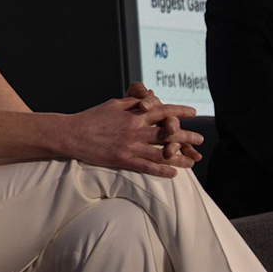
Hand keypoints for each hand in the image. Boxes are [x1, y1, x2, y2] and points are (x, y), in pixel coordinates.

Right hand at [65, 89, 200, 175]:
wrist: (72, 134)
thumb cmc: (92, 117)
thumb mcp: (113, 104)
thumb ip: (132, 102)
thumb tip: (148, 97)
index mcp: (134, 114)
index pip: (163, 109)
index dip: (180, 110)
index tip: (194, 112)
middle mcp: (135, 129)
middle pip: (168, 132)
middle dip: (187, 136)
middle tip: (200, 139)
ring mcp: (130, 145)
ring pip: (162, 152)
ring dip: (180, 156)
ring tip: (193, 160)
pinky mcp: (123, 159)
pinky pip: (147, 166)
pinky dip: (162, 170)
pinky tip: (174, 174)